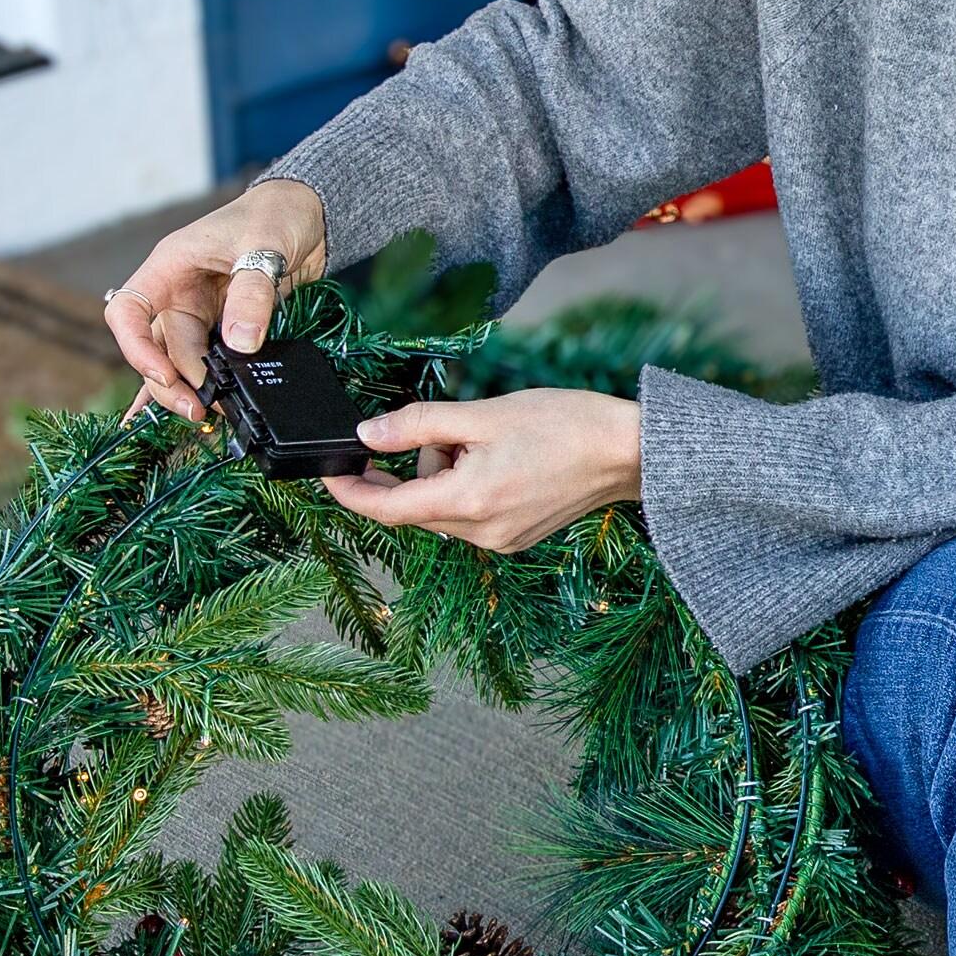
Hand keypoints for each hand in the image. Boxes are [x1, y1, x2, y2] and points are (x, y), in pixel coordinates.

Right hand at [104, 179, 327, 420]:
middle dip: (175, 382)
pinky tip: (214, 408)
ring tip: (217, 412)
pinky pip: (212, 359)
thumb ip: (251, 294)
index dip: (136, 347)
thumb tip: (240, 342)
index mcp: (170, 267)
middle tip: (201, 410)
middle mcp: (178, 293)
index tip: (165, 374)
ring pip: (183, 359)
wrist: (309, 216)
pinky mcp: (228, 326)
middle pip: (158, 348)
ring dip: (195, 387)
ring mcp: (203, 312)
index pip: (127, 311)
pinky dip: (214, 382)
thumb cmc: (276, 215)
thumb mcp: (264, 246)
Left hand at [319, 390, 643, 551]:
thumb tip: (368, 435)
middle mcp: (480, 533)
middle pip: (414, 506)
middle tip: (441, 429)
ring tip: (487, 440)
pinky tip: (502, 460)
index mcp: (466, 502)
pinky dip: (468, 488)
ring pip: (442, 509)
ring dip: (444, 475)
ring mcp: (500, 540)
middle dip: (412, 469)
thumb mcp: (484, 415)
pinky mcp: (516, 538)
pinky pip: (470, 516)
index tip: (327, 473)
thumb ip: (419, 425)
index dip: (349, 491)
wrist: (628, 453)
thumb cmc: (565, 426)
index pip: (385, 508)